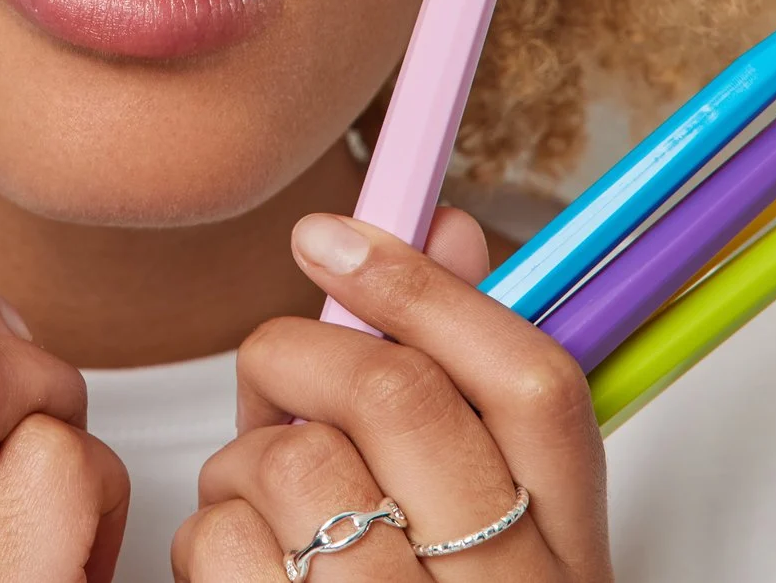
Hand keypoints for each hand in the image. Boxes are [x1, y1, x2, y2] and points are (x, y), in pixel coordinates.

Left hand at [176, 208, 609, 580]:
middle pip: (395, 400)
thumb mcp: (492, 534)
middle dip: (298, 355)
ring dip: (244, 460)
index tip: (329, 238)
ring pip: (291, 465)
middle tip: (274, 377)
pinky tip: (244, 565)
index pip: (531, 380)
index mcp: (568, 554)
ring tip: (262, 499)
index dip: (422, 285)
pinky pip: (222, 547)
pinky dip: (208, 536)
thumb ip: (465, 390)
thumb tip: (448, 226)